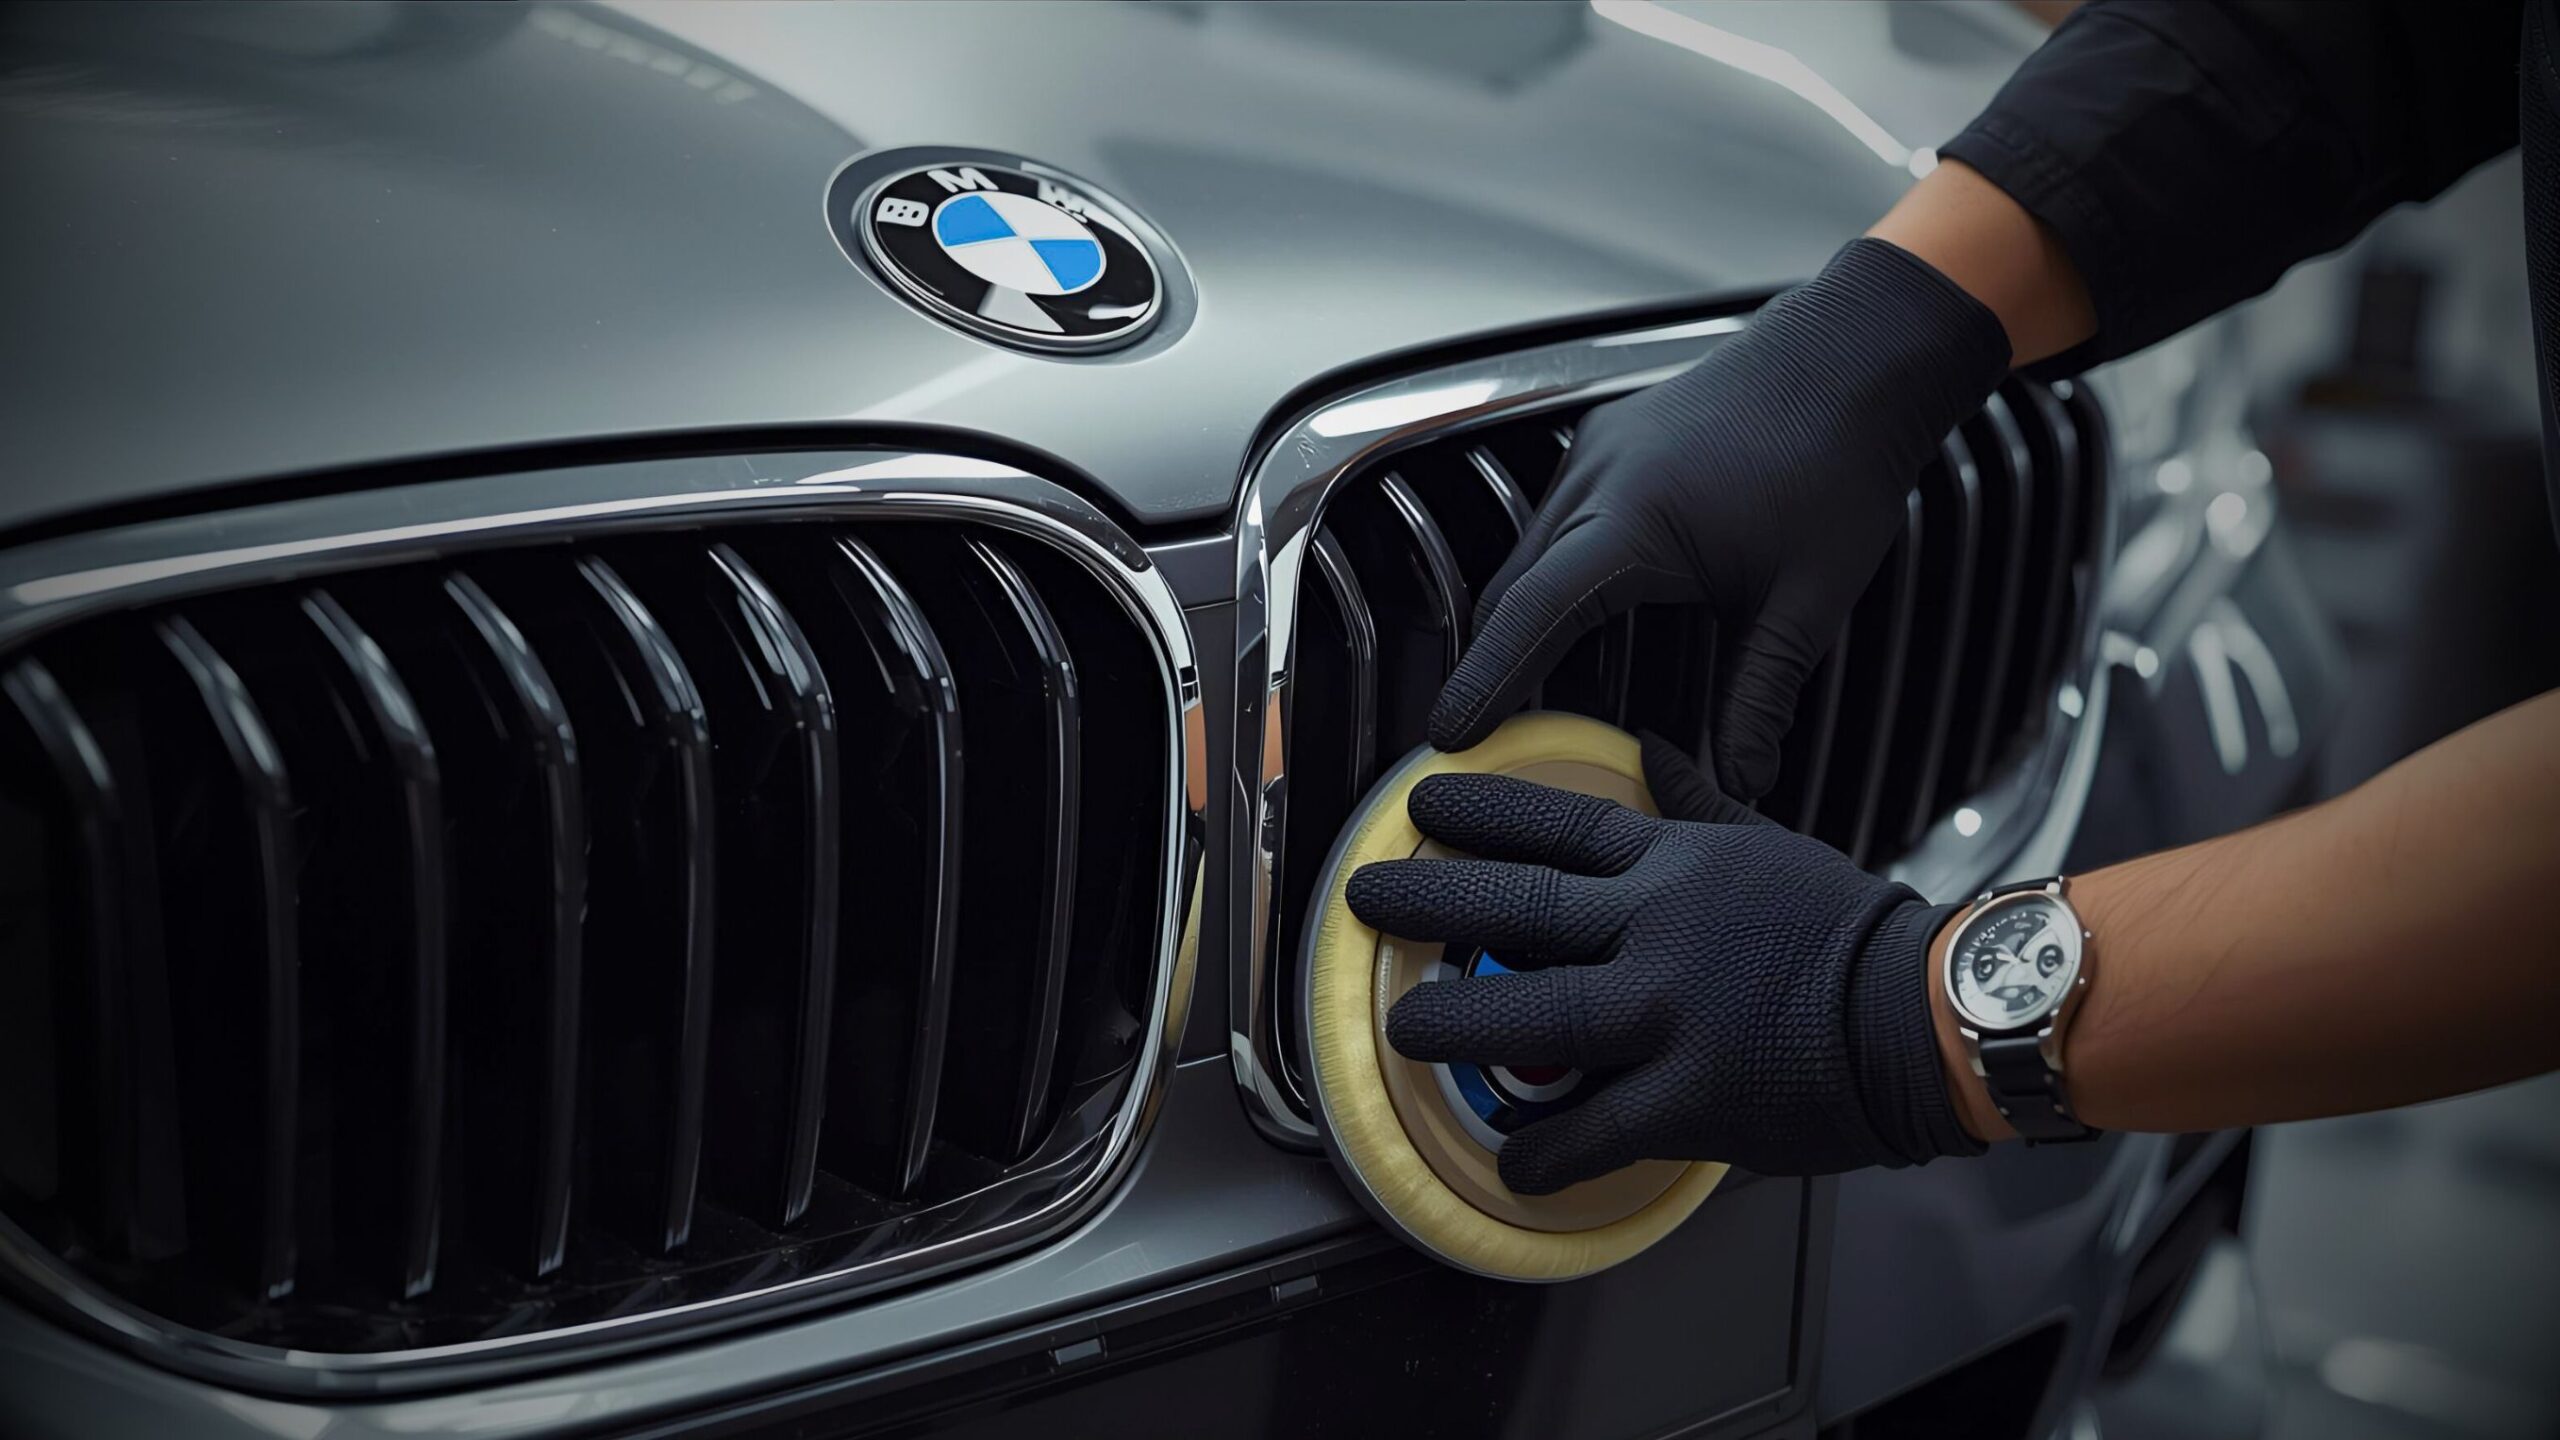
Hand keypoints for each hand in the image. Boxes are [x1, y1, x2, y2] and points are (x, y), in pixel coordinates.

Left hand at [1347, 736, 1979, 1189]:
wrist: (1929, 1012)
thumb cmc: (1853, 931)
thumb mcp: (1768, 843)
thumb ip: (1697, 802)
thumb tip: (1652, 747)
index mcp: (1675, 865)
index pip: (1556, 823)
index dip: (1478, 812)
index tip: (1419, 805)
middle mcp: (1657, 929)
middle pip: (1519, 906)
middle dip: (1430, 901)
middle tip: (1365, 898)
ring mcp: (1670, 1014)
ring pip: (1536, 1016)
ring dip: (1457, 1024)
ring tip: (1401, 1029)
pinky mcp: (1693, 1097)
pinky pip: (1599, 1128)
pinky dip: (1548, 1149)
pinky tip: (1512, 1162)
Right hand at [1426, 239, 2009, 799]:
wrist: (1856, 351)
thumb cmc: (1837, 458)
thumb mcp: (1806, 598)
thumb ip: (1760, 695)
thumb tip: (1737, 782)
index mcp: (1634, 516)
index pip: (1534, 613)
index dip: (1487, 680)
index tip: (1449, 732)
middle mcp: (1595, 478)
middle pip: (1512, 592)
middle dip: (1495, 668)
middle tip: (1495, 741)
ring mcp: (1595, 454)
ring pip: (1528, 559)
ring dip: (1528, 628)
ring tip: (1545, 703)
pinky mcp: (1608, 444)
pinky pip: (1555, 526)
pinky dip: (1556, 585)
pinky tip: (1589, 628)